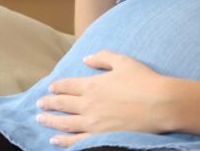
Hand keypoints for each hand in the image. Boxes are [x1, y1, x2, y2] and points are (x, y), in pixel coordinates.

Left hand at [36, 50, 180, 145]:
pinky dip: (62, 141)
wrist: (160, 104)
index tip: (50, 88)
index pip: (67, 86)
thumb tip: (86, 58)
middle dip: (49, 103)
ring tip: (40, 119)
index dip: (57, 86)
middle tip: (40, 104)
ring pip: (64, 123)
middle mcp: (87, 104)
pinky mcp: (99, 137)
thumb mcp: (124, 61)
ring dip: (50, 120)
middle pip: (62, 104)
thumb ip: (103, 58)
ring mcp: (92, 123)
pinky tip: (54, 140)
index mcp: (92, 85)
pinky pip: (75, 141)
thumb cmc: (144, 81)